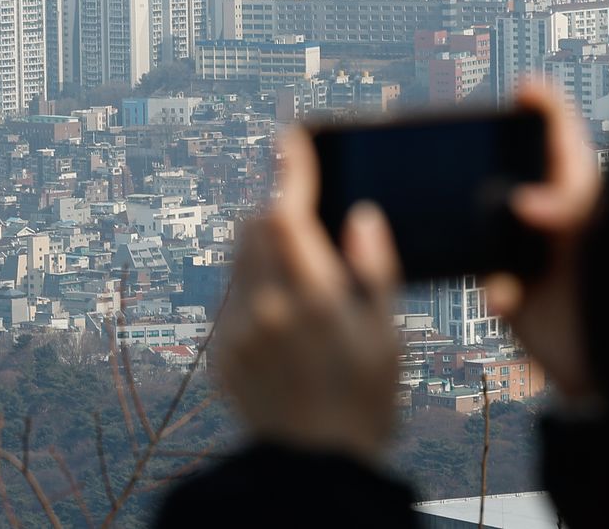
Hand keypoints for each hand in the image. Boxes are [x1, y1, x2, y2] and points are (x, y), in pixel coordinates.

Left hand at [217, 128, 402, 462]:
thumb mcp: (387, 336)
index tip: (291, 139)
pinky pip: (231, 295)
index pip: (287, 211)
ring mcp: (237, 331)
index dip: (290, 169)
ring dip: (263, 242)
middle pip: (255, 224)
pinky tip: (284, 315)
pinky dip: (253, 284)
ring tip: (299, 270)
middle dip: (278, 208)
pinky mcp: (220, 352)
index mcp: (314, 298)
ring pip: (238, 256)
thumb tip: (360, 216)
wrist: (313, 469)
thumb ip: (374, 270)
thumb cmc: (364, 401)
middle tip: (306, 217)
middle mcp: (266, 308)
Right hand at [485, 84, 600, 397]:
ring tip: (480, 228)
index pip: (563, 137)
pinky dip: (496, 289)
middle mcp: (554, 222)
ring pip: (493, 227)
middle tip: (473, 153)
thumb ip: (569, 208)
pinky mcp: (515, 299)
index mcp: (582, 194)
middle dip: (496, 166)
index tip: (524, 90)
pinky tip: (506, 295)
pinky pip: (491, 284)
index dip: (543, 106)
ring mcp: (532, 260)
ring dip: (483, 231)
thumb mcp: (608, 237)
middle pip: (517, 174)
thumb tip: (523, 203)